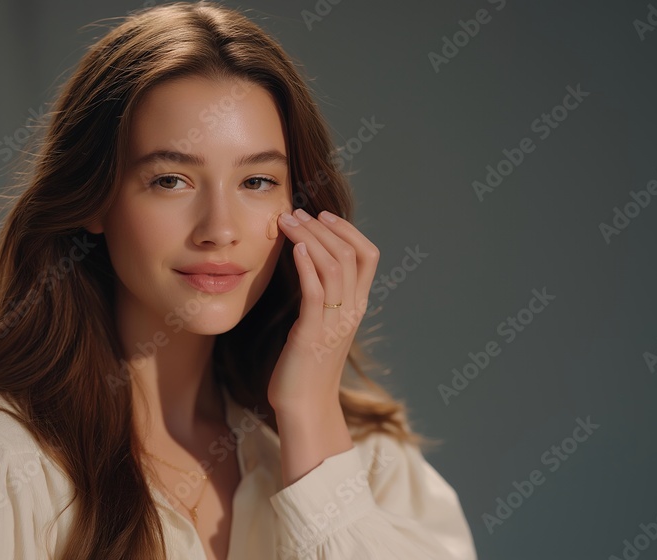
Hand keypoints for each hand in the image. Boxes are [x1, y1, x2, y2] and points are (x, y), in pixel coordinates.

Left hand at [267, 207, 380, 413]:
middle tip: (297, 211)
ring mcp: (335, 322)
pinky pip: (316, 291)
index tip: (322, 215)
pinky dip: (306, 265)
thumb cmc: (306, 367)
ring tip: (288, 221)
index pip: (368, 255)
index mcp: (357, 306)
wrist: (305, 407)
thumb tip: (307, 265)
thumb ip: (322, 297)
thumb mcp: (321, 325)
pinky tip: (292, 248)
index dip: (347, 230)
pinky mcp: (313, 333)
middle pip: (351, 254)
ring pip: (334, 267)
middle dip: (322, 227)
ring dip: (310, 238)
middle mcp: (352, 311)